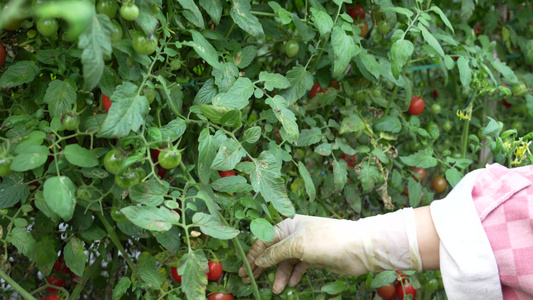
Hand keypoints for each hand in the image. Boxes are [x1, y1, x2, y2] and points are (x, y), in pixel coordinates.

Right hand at [239, 209, 421, 293]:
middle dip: (262, 266)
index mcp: (288, 224)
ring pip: (285, 261)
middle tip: (251, 281)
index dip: (253, 255)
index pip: (264, 239)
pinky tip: (289, 285)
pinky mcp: (314, 257)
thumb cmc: (325, 240)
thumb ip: (275, 253)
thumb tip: (259, 261)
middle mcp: (294, 233)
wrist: (358, 248)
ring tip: (276, 290)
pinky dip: (293, 275)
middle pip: (272, 251)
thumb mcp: (296, 245)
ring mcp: (304, 246)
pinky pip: (298, 267)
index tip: (244, 269)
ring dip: (279, 275)